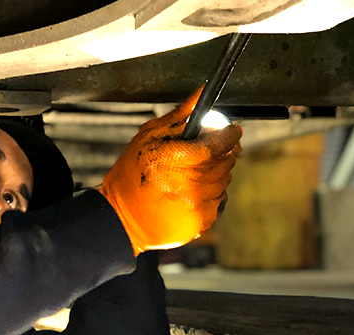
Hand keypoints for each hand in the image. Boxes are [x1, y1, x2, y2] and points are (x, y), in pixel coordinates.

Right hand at [98, 88, 241, 255]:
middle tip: (206, 152)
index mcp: (173, 160)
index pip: (217, 144)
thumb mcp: (147, 139)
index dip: (228, 135)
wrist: (122, 218)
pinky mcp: (201, 221)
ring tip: (192, 174)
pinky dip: (211, 194)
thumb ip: (178, 118)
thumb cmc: (131, 175)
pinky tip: (191, 193)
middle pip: (225, 161)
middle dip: (222, 153)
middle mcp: (188, 184)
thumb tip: (201, 93)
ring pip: (225, 181)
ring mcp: (196, 205)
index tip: (231, 130)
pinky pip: (220, 200)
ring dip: (216, 174)